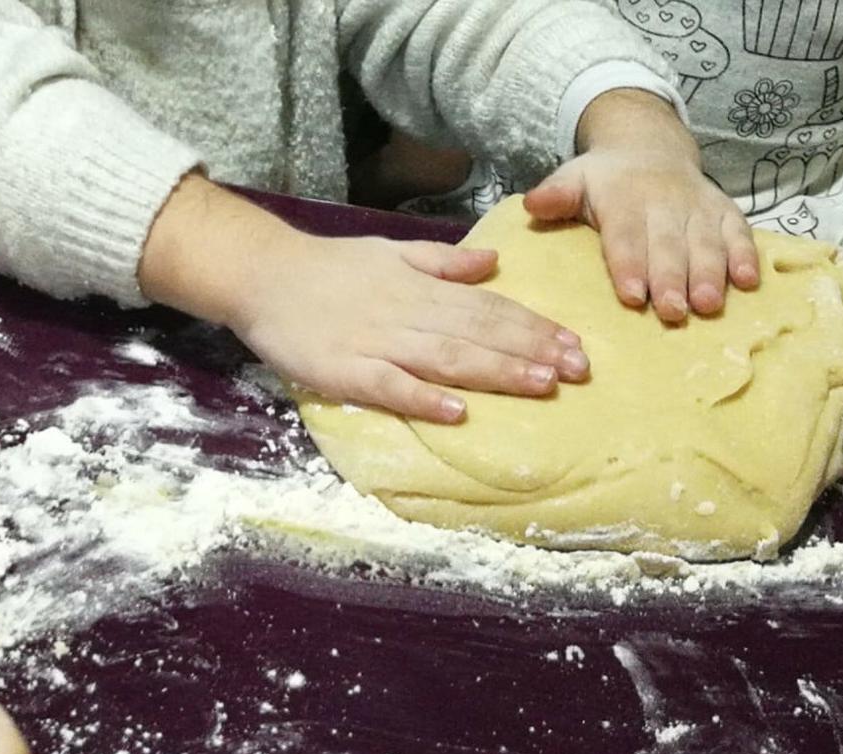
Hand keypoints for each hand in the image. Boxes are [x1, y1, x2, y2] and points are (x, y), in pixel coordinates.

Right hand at [140, 176, 589, 422]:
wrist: (264, 274)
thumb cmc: (332, 267)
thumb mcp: (392, 251)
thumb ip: (442, 261)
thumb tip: (493, 263)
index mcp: (422, 288)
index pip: (490, 308)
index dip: (534, 326)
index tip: (575, 344)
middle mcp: (409, 314)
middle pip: (479, 333)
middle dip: (531, 351)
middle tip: (578, 370)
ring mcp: (378, 343)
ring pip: (446, 359)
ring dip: (495, 372)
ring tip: (540, 385)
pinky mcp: (347, 371)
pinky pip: (390, 387)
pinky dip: (423, 399)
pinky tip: (457, 413)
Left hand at [525, 89, 758, 321]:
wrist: (650, 146)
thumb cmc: (606, 179)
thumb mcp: (575, 178)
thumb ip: (556, 195)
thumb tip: (532, 205)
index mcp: (624, 198)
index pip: (625, 235)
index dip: (629, 265)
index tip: (632, 296)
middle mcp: (664, 202)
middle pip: (668, 245)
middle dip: (671, 278)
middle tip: (672, 312)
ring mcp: (698, 207)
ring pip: (706, 242)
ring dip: (710, 274)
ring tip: (708, 305)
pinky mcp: (725, 211)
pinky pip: (739, 232)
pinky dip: (746, 255)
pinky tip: (748, 282)